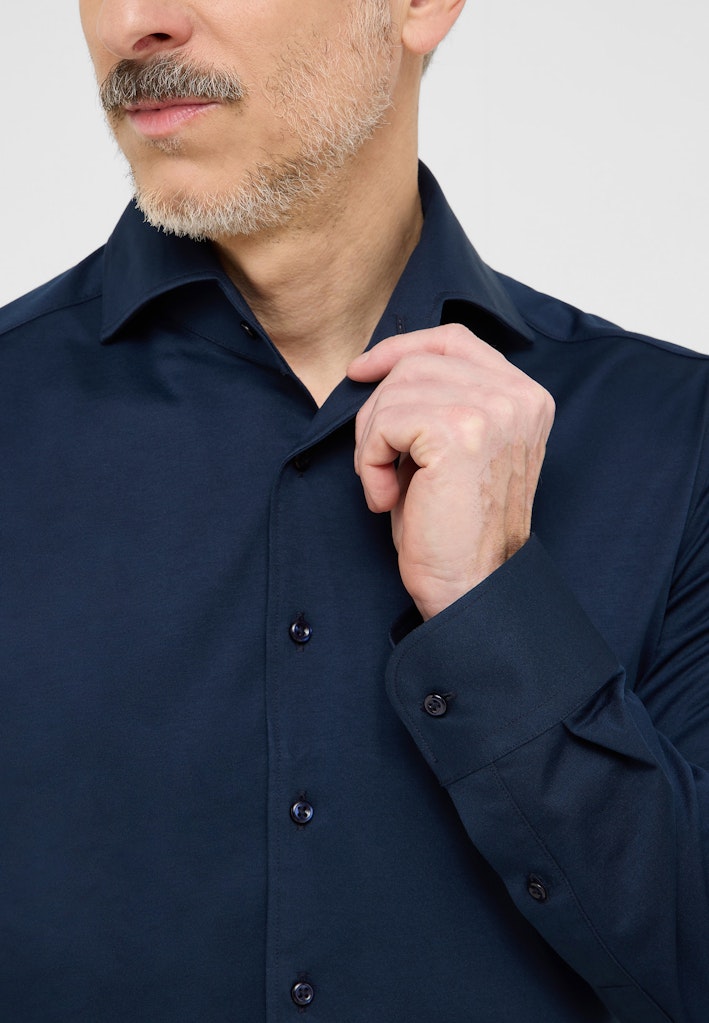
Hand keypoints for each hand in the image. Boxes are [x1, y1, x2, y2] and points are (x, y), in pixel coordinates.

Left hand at [347, 325, 554, 619]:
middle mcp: (517, 396)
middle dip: (378, 410)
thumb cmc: (453, 527)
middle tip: (376, 464)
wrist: (469, 587)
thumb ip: (438, 400)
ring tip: (385, 486)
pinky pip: (386, 422)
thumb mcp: (453, 449)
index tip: (362, 372)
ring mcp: (493, 410)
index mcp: (524, 397)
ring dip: (372, 440)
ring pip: (396, 389)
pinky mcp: (460, 432)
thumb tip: (377, 365)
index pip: (453, 340)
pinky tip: (386, 498)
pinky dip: (371, 461)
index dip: (400, 348)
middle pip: (416, 362)